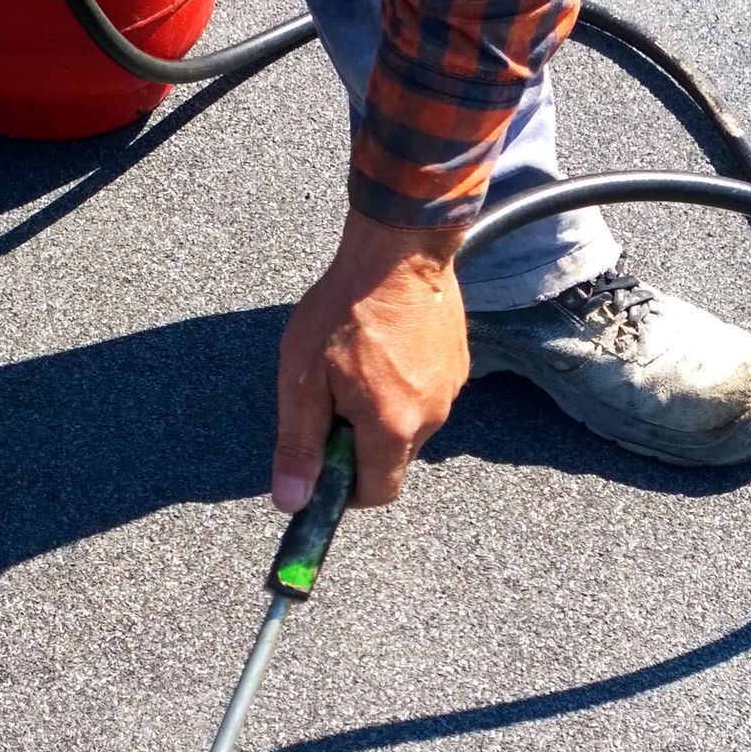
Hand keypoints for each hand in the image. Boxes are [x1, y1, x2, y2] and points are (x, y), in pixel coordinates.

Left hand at [272, 211, 469, 511]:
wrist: (398, 249)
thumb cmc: (344, 309)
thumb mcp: (303, 380)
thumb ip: (300, 445)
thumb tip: (292, 502)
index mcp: (392, 428)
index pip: (378, 493)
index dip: (346, 490)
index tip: (323, 463)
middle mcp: (431, 417)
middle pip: (392, 460)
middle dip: (358, 445)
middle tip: (331, 400)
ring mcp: (450, 390)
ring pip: (408, 427)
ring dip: (379, 414)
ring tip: (355, 367)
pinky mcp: (458, 366)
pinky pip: (424, 396)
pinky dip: (400, 388)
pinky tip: (381, 351)